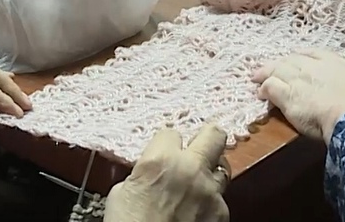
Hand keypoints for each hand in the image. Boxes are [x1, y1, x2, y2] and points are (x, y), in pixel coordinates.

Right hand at [104, 126, 229, 221]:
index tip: (164, 151)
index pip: (171, 132)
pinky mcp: (221, 212)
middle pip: (213, 135)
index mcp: (160, 161)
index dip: (166, 143)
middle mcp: (189, 170)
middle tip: (200, 145)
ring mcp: (209, 191)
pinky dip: (210, 202)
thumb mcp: (121, 194)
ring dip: (210, 172)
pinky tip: (196, 211)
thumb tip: (149, 174)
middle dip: (206, 138)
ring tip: (198, 182)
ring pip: (223, 167)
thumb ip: (142, 174)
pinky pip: (220, 198)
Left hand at [254, 49, 344, 140]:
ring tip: (258, 77)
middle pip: (290, 60)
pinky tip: (260, 93)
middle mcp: (314, 66)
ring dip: (266, 73)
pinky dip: (264, 88)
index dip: (302, 56)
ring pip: (276, 70)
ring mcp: (298, 79)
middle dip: (280, 63)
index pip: (313, 53)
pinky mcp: (287, 96)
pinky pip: (270, 87)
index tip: (296, 59)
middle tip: (270, 68)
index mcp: (335, 61)